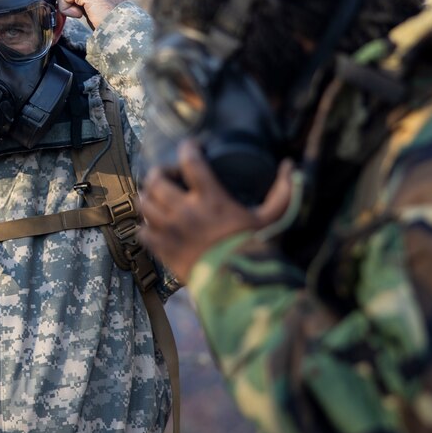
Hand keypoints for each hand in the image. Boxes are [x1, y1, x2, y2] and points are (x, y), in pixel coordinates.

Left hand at [138, 140, 293, 282]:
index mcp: (211, 199)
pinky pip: (141, 231)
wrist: (236, 286)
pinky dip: (145, 226)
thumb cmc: (254, 249)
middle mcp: (185, 210)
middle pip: (156, 179)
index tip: (191, 147)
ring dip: (150, 197)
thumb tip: (290, 166)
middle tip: (170, 176)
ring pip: (144, 203)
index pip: (190, 161)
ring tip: (160, 199)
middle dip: (160, 173)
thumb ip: (283, 192)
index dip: (188, 148)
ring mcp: (169, 229)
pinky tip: (156, 226)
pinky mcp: (161, 248)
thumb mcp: (272, 219)